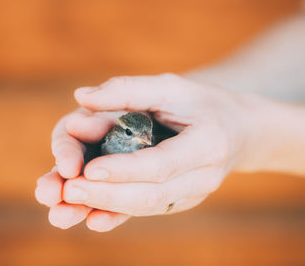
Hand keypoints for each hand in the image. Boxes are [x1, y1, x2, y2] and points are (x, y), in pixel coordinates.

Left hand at [36, 73, 250, 229]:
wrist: (236, 130)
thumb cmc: (201, 103)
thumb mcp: (170, 86)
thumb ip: (127, 90)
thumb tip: (81, 97)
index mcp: (208, 143)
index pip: (161, 164)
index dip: (125, 169)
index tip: (88, 169)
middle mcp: (203, 176)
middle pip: (151, 194)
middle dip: (107, 194)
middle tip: (68, 191)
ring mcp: (192, 192)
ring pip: (147, 207)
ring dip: (107, 207)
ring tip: (68, 204)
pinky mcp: (180, 200)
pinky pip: (148, 209)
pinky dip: (119, 214)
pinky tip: (92, 218)